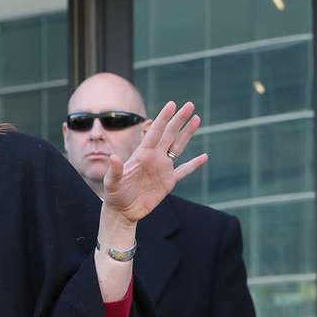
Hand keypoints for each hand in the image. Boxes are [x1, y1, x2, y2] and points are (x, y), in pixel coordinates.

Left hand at [102, 101, 206, 222]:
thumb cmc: (114, 195)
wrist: (122, 211)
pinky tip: (204, 157)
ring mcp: (162, 168)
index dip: (163, 118)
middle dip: (179, 119)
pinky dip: (194, 164)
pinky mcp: (168, 182)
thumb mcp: (112, 182)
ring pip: (178, 147)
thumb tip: (113, 157)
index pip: (155, 132)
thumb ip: (115, 169)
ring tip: (197, 119)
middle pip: (170, 134)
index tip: (172, 105)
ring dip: (187, 133)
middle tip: (190, 104)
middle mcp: (154, 157)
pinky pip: (184, 171)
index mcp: (142, 154)